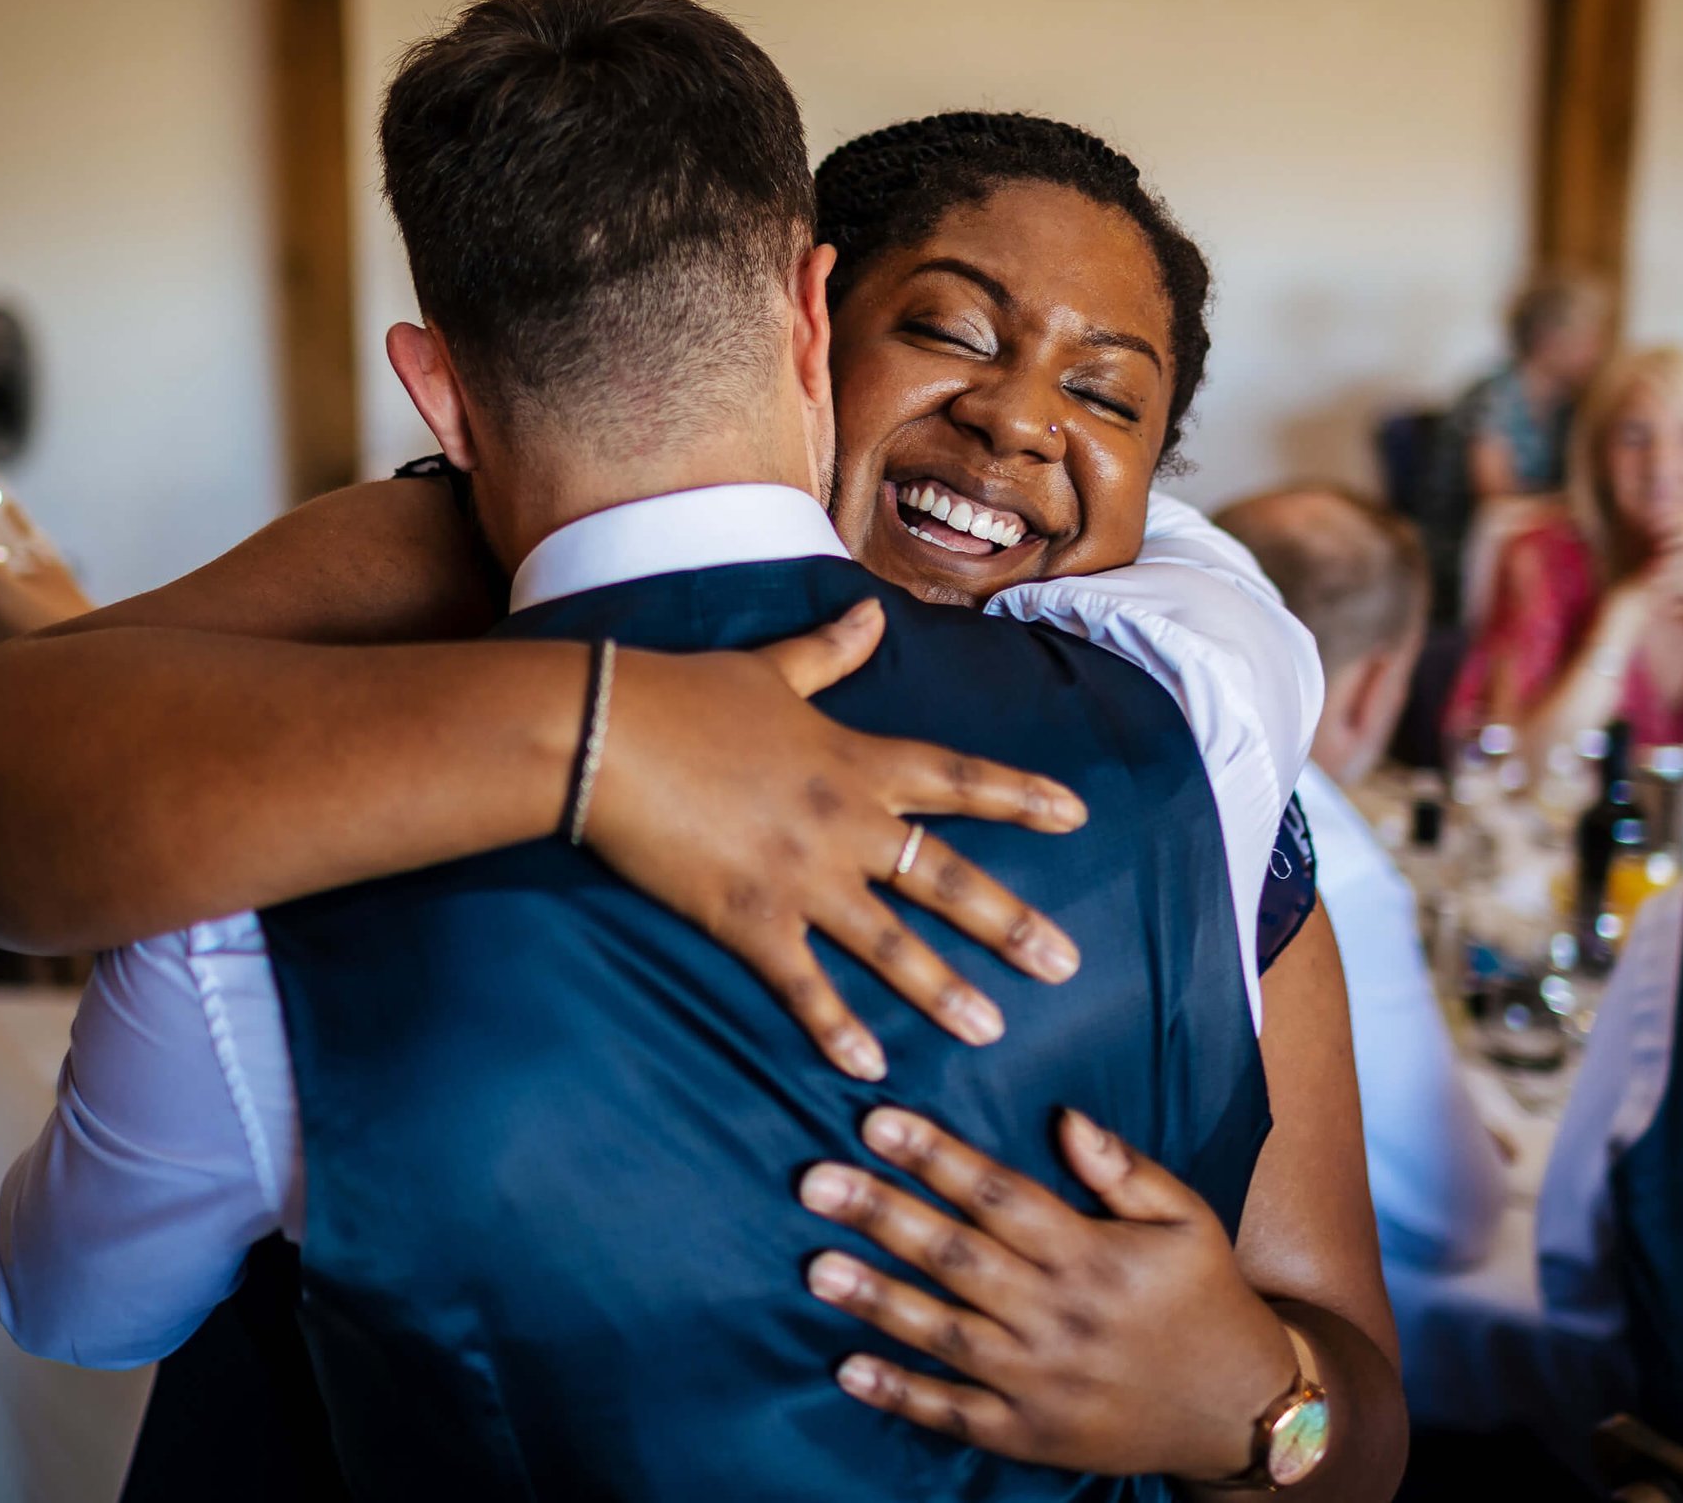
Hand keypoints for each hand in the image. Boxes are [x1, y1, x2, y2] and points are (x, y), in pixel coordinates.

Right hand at [589, 600, 1088, 1081]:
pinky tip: (869, 1067)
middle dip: (1009, 922)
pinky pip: (802, 984)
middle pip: (943, 877)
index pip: (957, 780)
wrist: (604, 732)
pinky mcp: (747, 917)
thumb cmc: (682, 694)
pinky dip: (834, 1027)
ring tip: (991, 1030)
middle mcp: (843, 822)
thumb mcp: (769, 668)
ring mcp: (799, 875)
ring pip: (889, 943)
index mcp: (854, 760)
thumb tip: (871, 615)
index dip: (1020, 796)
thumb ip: (829, 653)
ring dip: (942, 990)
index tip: (1078, 816)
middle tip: (1067, 964)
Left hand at [799, 1106, 1297, 1482]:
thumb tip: (1063, 1117)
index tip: (876, 1121)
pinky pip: (957, 1414)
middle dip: (884, 1216)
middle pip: (959, 1257)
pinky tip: (848, 1368)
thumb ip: (1123, 1169)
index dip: (937, 1157)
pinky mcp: (1032, 1436)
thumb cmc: (1208, 1298)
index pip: (1001, 1195)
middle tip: (817, 1183)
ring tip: (815, 1268)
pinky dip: (902, 1394)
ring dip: (878, 1301)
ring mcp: (1043, 1381)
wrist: (1243, 1413)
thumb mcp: (1187, 1218)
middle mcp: (1062, 1315)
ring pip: (947, 1333)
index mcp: (1094, 1255)